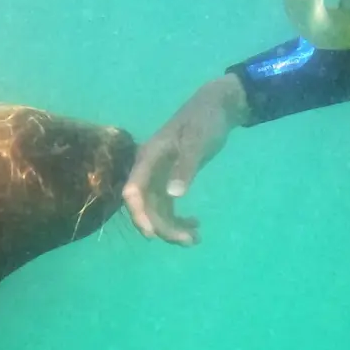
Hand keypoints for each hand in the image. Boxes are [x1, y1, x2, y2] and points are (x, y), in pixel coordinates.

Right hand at [123, 75, 249, 245]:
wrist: (216, 108)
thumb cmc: (205, 121)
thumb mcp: (197, 143)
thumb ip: (185, 169)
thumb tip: (173, 196)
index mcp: (148, 158)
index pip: (133, 192)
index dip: (138, 215)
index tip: (151, 235)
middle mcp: (148, 170)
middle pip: (146, 207)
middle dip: (163, 228)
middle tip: (189, 241)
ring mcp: (158, 176)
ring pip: (157, 210)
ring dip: (172, 228)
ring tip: (196, 239)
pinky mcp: (170, 180)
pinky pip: (168, 207)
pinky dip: (180, 219)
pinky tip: (196, 225)